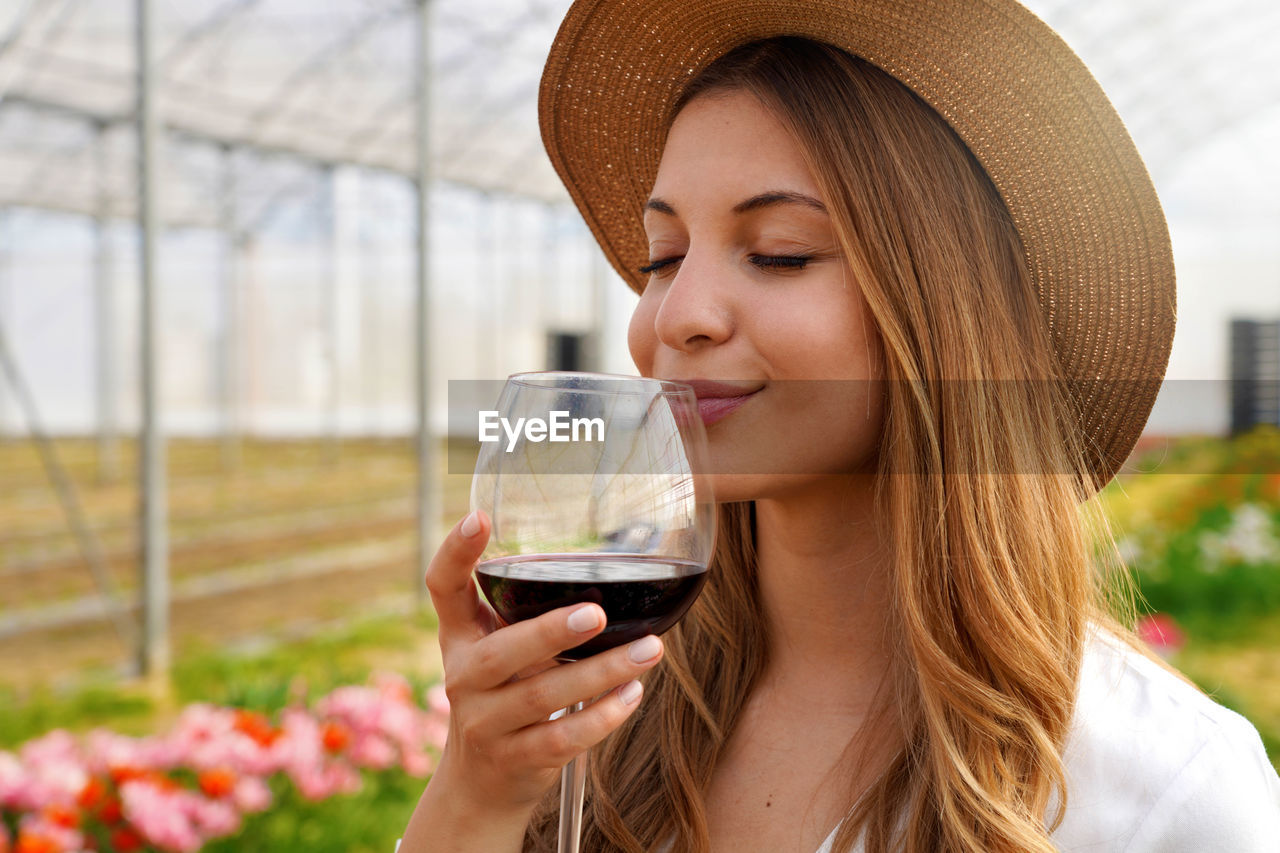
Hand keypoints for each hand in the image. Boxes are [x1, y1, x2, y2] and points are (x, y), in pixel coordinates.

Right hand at [400, 511, 663, 850]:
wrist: (480, 784)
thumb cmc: (506, 694)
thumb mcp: (501, 651)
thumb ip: (529, 615)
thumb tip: (614, 564)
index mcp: (461, 636)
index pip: (442, 588)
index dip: (454, 553)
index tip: (478, 518)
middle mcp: (463, 676)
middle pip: (501, 653)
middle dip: (551, 632)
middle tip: (598, 614)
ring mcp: (484, 723)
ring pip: (544, 696)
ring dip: (602, 673)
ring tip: (649, 650)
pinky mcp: (514, 760)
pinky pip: (562, 739)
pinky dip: (603, 717)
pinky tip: (633, 694)